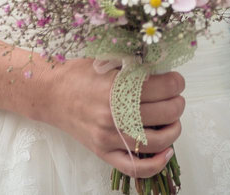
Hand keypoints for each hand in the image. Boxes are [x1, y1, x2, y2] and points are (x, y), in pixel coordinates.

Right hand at [33, 58, 185, 179]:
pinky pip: (134, 167)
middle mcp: (114, 115)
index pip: (165, 87)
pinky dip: (156, 163)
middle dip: (178, 103)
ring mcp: (108, 137)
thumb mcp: (110, 61)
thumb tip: (167, 74)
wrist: (51, 94)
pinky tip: (167, 151)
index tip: (176, 81)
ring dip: (174, 129)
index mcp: (118, 87)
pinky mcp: (103, 152)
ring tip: (172, 120)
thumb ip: (137, 68)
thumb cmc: (81, 74)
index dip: (177, 82)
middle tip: (174, 98)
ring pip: (157, 140)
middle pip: (166, 112)